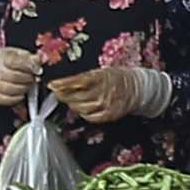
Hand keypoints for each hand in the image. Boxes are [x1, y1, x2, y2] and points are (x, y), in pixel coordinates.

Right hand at [0, 47, 37, 108]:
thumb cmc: (6, 62)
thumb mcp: (18, 54)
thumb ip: (30, 57)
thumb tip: (39, 60)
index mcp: (3, 57)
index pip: (16, 61)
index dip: (29, 66)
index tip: (38, 70)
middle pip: (14, 77)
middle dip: (28, 79)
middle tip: (33, 78)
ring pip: (11, 90)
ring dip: (24, 89)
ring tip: (27, 85)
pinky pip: (7, 100)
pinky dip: (17, 99)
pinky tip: (21, 94)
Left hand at [49, 57, 171, 122]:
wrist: (136, 88)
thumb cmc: (116, 78)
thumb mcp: (100, 72)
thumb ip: (83, 78)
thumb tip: (63, 84)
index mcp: (100, 77)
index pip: (77, 81)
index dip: (63, 84)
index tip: (53, 85)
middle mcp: (102, 91)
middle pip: (75, 97)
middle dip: (63, 95)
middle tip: (58, 93)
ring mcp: (105, 104)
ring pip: (80, 108)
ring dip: (72, 104)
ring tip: (72, 100)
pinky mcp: (108, 115)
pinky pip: (89, 117)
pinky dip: (83, 113)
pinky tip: (83, 108)